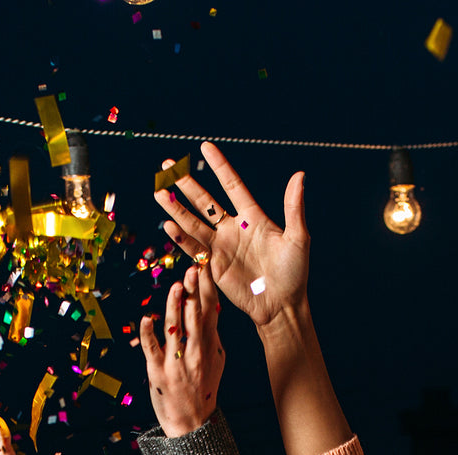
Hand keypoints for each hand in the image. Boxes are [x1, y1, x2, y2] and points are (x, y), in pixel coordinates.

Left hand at [140, 264, 223, 437]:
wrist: (193, 423)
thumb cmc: (202, 389)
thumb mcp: (215, 361)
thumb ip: (211, 335)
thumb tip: (211, 310)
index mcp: (210, 346)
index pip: (211, 311)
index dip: (208, 289)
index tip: (205, 267)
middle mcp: (196, 352)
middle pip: (196, 317)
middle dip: (195, 292)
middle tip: (194, 270)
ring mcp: (177, 362)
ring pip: (176, 330)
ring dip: (175, 307)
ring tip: (176, 286)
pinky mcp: (159, 372)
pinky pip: (153, 349)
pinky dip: (148, 334)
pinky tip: (146, 318)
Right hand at [154, 141, 308, 326]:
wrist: (282, 305)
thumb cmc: (294, 273)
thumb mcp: (298, 238)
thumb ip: (294, 207)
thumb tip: (299, 175)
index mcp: (254, 217)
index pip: (232, 185)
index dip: (219, 166)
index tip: (205, 147)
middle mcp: (234, 228)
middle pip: (205, 201)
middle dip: (186, 184)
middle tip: (167, 166)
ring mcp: (222, 247)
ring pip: (194, 222)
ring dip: (176, 208)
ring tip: (159, 192)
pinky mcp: (214, 266)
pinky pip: (194, 248)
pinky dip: (180, 238)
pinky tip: (167, 225)